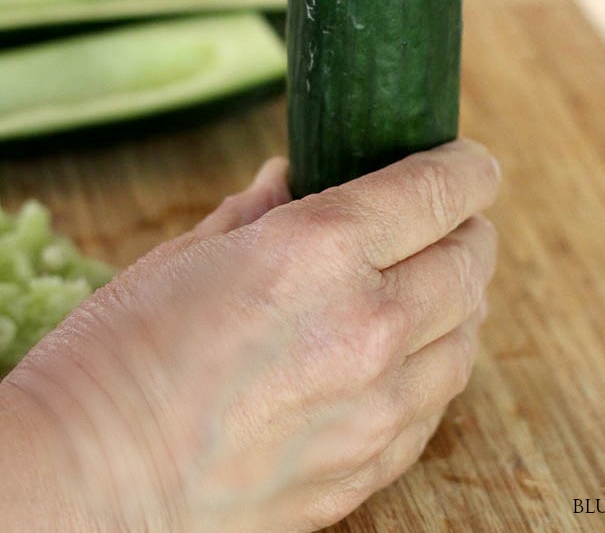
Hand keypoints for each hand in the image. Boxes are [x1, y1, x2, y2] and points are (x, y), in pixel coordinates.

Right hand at [1, 139, 499, 532]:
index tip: (472, 163)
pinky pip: (433, 408)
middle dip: (470, 230)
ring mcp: (374, 409)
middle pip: (471, 262)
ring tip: (431, 284)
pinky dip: (433, 368)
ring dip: (460, 301)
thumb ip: (260, 209)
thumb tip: (294, 177)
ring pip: (467, 339)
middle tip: (451, 221)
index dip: (469, 168)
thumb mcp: (185, 254)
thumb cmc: (115, 359)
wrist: (83, 490)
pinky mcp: (364, 472)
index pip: (441, 191)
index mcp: (320, 252)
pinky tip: (405, 356)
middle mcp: (366, 326)